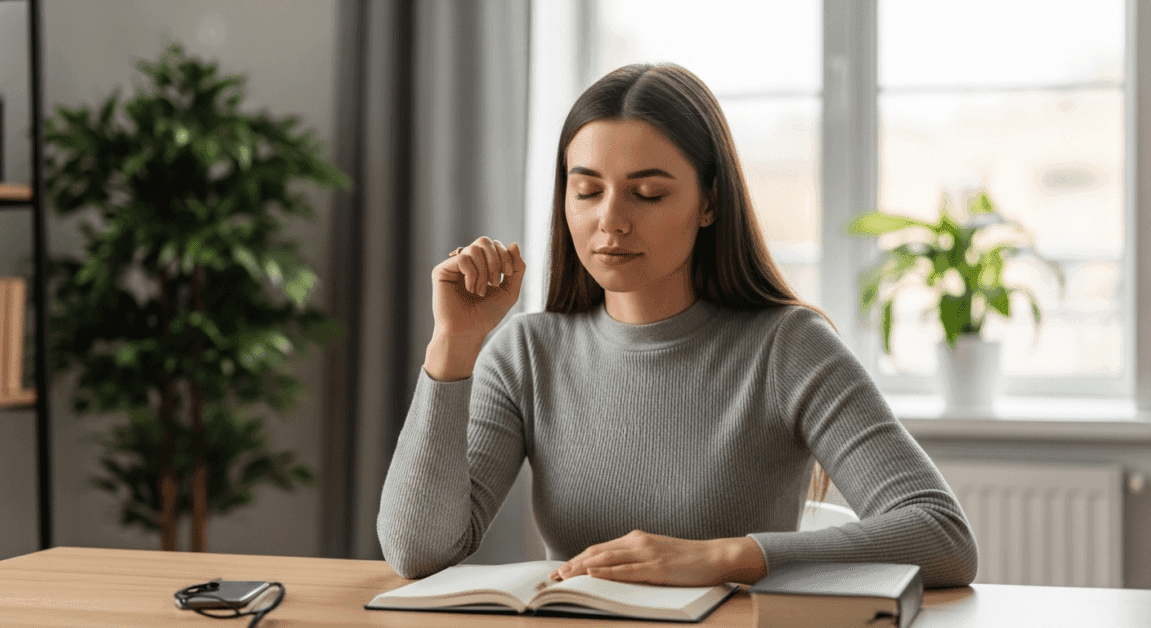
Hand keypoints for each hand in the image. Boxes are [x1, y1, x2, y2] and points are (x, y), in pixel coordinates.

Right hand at [431, 237, 525, 340]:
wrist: (468, 332)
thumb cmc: (486, 316)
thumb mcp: (510, 291)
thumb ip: (517, 268)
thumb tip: (514, 244)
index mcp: (481, 265)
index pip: (495, 245)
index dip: (505, 255)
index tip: (508, 275)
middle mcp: (466, 263)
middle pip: (484, 241)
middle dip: (495, 260)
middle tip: (494, 283)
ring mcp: (453, 266)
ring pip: (474, 248)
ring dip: (484, 271)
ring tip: (480, 291)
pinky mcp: (441, 271)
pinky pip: (463, 258)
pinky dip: (472, 274)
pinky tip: (470, 289)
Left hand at [546, 530, 766, 586]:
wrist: (715, 556)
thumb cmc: (687, 560)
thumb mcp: (657, 555)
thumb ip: (635, 560)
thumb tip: (612, 572)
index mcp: (636, 539)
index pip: (598, 549)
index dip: (577, 559)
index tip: (560, 571)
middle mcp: (637, 542)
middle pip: (596, 552)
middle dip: (572, 565)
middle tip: (553, 578)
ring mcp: (647, 553)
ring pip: (606, 559)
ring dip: (581, 569)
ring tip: (564, 577)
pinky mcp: (657, 567)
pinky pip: (626, 570)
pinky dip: (606, 572)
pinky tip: (592, 573)